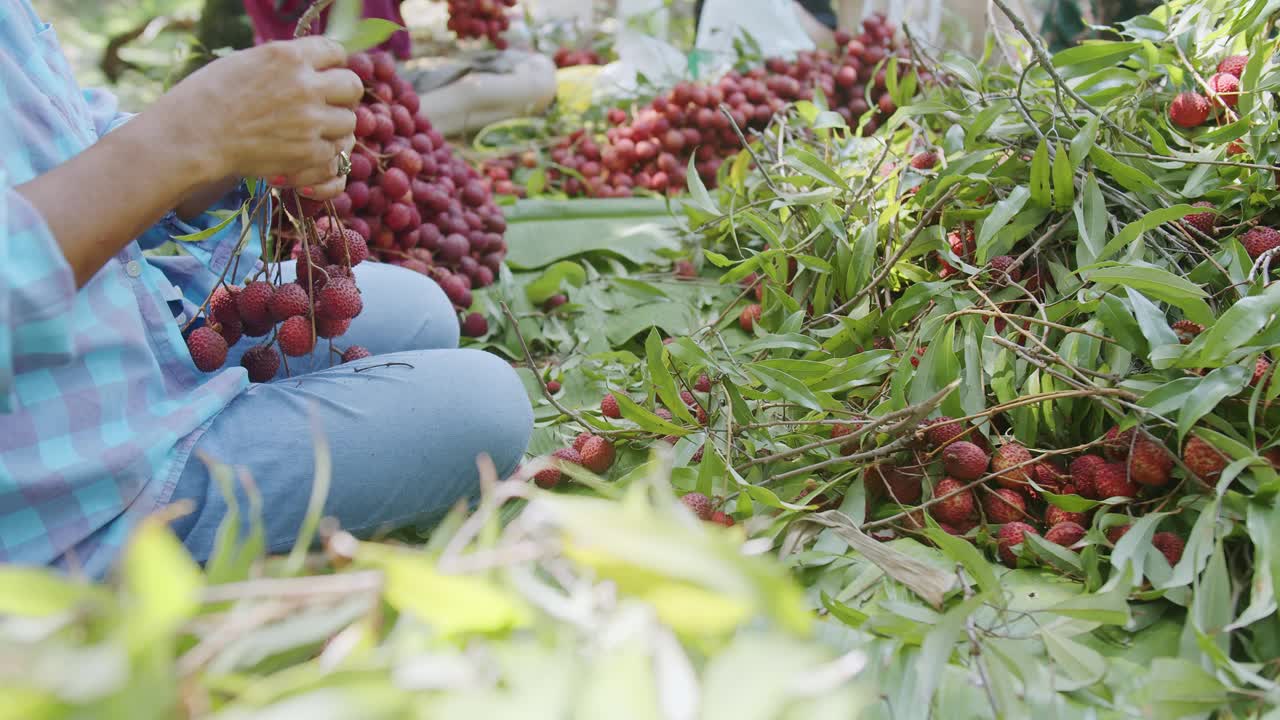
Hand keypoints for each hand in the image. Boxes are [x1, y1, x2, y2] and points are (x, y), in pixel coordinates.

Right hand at [154, 36, 361, 191]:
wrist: (193, 136)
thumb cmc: (208, 97)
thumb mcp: (247, 62)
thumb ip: (284, 64)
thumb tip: (309, 65)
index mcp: (289, 56)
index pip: (335, 52)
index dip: (334, 64)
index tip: (328, 73)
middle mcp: (305, 86)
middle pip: (352, 87)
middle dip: (344, 95)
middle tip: (330, 104)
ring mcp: (310, 121)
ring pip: (349, 122)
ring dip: (335, 127)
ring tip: (314, 131)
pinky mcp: (308, 153)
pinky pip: (336, 154)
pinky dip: (325, 155)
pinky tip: (307, 152)